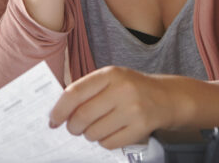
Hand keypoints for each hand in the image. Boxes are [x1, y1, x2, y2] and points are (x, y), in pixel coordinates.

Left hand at [48, 66, 174, 149]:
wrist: (165, 97)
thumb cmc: (130, 88)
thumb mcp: (110, 79)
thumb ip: (86, 91)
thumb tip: (59, 112)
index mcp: (110, 74)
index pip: (75, 93)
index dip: (59, 109)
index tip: (53, 119)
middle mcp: (122, 90)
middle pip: (82, 117)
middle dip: (72, 127)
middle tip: (74, 128)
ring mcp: (133, 110)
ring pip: (94, 133)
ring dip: (89, 135)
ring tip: (96, 127)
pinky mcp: (140, 128)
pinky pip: (109, 143)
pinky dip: (104, 141)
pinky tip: (110, 132)